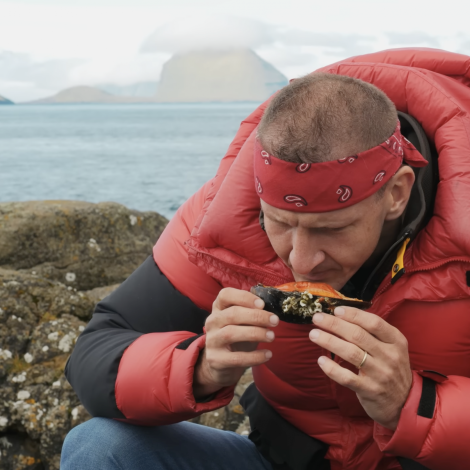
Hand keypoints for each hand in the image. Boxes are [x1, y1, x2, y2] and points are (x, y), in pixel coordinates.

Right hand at [193, 288, 278, 399]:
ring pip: (231, 333)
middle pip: (232, 314)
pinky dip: (254, 356)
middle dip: (256, 316)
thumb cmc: (237, 338)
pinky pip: (236, 358)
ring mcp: (211, 341)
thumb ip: (253, 315)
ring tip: (271, 336)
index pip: (225, 295)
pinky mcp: (215, 360)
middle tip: (274, 321)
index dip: (244, 297)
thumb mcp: (243, 323)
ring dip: (255, 333)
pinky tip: (267, 354)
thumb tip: (271, 313)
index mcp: (219, 308)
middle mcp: (212, 322)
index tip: (262, 304)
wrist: (221, 364)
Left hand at [309, 306, 411, 429]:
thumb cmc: (391, 368)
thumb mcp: (392, 348)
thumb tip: (343, 315)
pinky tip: (321, 361)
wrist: (405, 403)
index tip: (336, 310)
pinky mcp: (369, 390)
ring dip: (329, 341)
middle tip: (317, 318)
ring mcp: (380, 374)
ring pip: (351, 353)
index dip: (353, 315)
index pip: (374, 323)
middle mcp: (390, 356)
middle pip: (358, 335)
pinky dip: (332, 368)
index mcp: (396, 341)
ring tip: (314, 334)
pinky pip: (347, 377)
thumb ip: (373, 333)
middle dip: (334, 324)